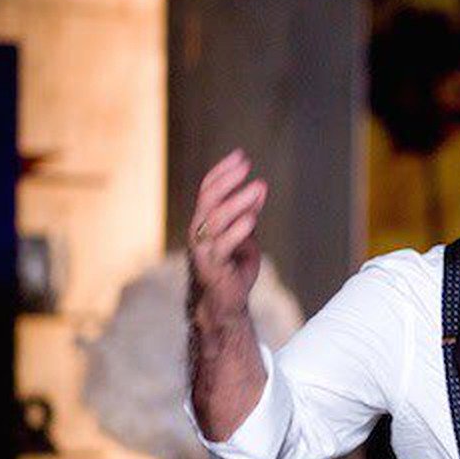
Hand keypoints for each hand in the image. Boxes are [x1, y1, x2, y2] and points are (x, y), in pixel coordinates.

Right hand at [186, 149, 267, 323]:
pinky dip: (237, 231)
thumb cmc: (233, 268)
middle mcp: (199, 232)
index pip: (208, 189)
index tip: (240, 155)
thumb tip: (260, 187)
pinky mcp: (212, 266)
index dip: (223, 171)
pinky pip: (223, 245)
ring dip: (238, 201)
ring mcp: (203, 249)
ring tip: (259, 187)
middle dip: (227, 179)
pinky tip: (252, 219)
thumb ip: (248, 213)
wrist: (225, 303)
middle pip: (208, 199)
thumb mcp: (245, 235)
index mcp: (204, 221)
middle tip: (246, 165)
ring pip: (215, 219)